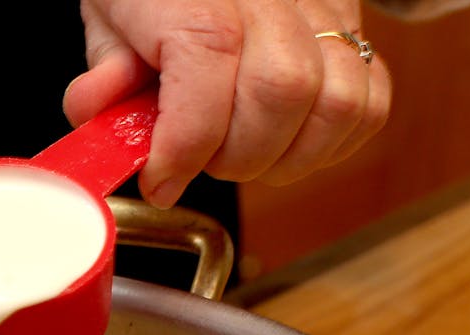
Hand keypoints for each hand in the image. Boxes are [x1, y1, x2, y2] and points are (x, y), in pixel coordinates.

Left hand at [65, 0, 390, 206]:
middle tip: (201, 161)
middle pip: (279, 97)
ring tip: (244, 153)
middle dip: (236, 155)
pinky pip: (370, 98)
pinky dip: (332, 139)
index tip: (159, 180)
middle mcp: (269, 0)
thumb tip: (99, 115)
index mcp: (201, 1)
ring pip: (336, 104)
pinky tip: (289, 142)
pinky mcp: (349, 20)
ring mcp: (318, 8)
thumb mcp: (108, 15)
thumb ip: (104, 72)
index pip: (206, 86)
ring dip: (288, 156)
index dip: (182, 150)